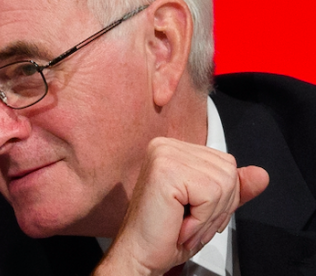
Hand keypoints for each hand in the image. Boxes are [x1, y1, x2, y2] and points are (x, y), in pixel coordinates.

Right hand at [95, 137, 268, 275]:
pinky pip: (210, 194)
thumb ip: (235, 189)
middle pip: (228, 172)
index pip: (226, 164)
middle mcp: (166, 146)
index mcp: (175, 150)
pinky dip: (200, 219)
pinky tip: (180, 225)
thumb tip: (261, 175)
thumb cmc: (165, 234)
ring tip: (185, 225)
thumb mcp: (209, 209)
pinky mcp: (165, 170)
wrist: (139, 254)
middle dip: (218, 208)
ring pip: (223, 183)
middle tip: (190, 223)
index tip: (196, 214)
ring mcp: (164, 154)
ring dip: (208, 217)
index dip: (222, 197)